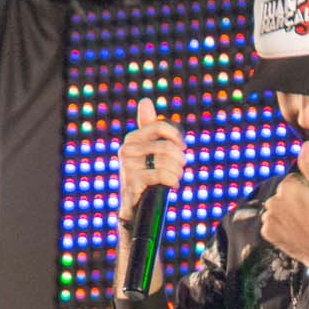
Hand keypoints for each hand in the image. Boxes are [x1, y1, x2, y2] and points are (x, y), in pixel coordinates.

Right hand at [117, 97, 186, 226]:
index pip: (161, 127)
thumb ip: (149, 128)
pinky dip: (172, 181)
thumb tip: (145, 101)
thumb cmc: (146, 177)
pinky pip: (162, 175)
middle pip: (167, 146)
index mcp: (132, 139)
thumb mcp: (148, 151)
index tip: (182, 148)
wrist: (135, 207)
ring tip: (175, 178)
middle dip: (180, 160)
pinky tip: (171, 186)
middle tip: (180, 169)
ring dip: (177, 172)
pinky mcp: (132, 180)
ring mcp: (127, 165)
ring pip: (166, 161)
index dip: (177, 138)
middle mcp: (126, 149)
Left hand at [260, 141, 308, 265]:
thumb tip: (305, 144)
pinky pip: (270, 223)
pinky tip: (292, 231)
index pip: (292, 180)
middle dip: (293, 200)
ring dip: (285, 213)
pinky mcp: (266, 232)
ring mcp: (268, 218)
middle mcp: (273, 200)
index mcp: (287, 187)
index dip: (304, 189)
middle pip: (282, 194)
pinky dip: (279, 226)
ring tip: (301, 223)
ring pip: (276, 208)